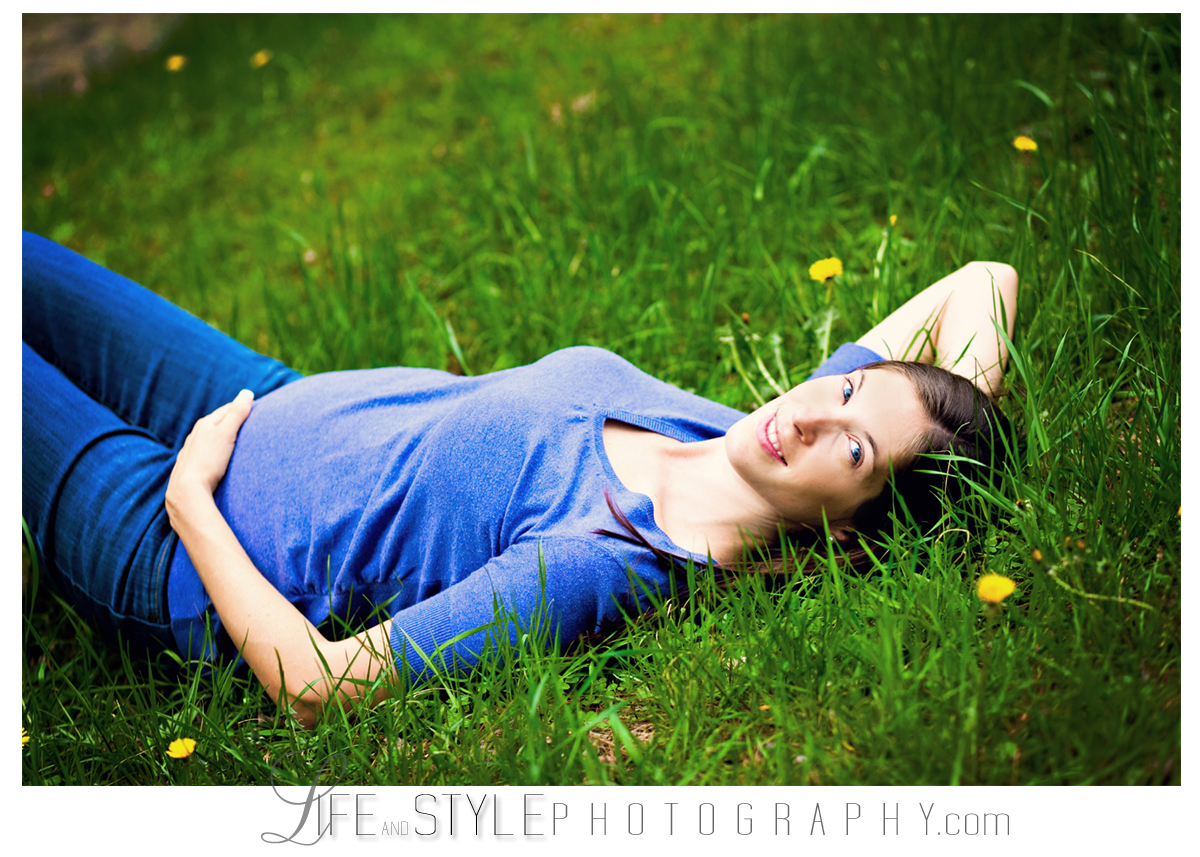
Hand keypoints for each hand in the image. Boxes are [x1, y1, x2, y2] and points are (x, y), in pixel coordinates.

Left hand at [166, 389, 254, 521]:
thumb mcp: (226, 434)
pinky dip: (215, 450)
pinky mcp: (191, 466)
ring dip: (222, 436)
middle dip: (233, 421)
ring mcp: (192, 450)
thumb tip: (247, 392)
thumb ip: (237, 413)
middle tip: (251, 423)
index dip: (243, 408)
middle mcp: (196, 435)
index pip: (227, 409)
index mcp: (205, 424)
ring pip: (210, 438)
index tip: (257, 409)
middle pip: (217, 423)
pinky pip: (206, 452)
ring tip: (236, 440)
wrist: (188, 490)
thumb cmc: (208, 461)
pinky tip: (218, 457)